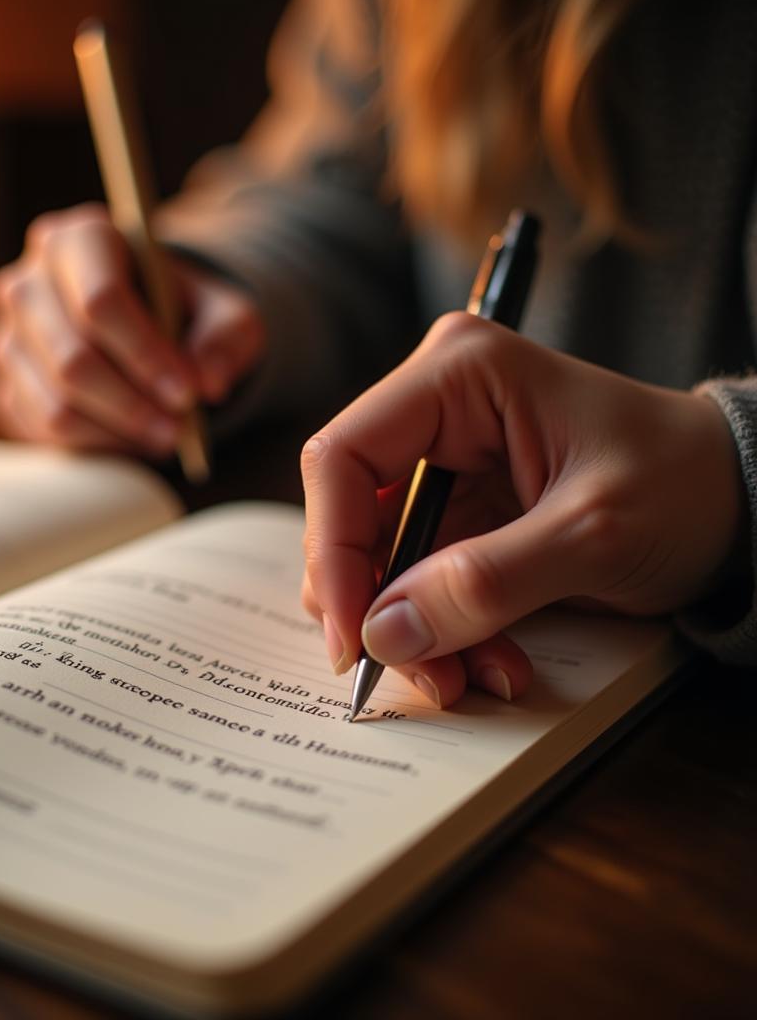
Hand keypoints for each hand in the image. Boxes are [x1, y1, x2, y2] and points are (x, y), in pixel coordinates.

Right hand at [0, 204, 264, 455]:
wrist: (148, 324)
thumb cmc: (186, 311)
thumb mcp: (226, 315)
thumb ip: (225, 342)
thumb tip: (209, 383)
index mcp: (80, 239)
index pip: (99, 301)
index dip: (146, 355)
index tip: (188, 394)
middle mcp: (28, 281)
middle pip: (73, 359)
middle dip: (133, 404)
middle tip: (180, 428)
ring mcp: (8, 336)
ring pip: (56, 403)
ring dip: (117, 431)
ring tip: (165, 436)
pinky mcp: (6, 385)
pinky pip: (43, 430)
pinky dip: (93, 445)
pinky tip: (132, 438)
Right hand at [301, 312, 743, 708]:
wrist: (739, 501)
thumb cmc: (684, 484)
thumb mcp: (594, 534)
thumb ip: (486, 583)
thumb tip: (382, 634)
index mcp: (457, 374)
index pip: (343, 456)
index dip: (334, 550)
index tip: (353, 638)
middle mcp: (434, 411)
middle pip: (350, 514)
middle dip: (377, 604)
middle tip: (421, 673)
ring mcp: (443, 464)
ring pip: (378, 558)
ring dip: (412, 629)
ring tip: (474, 677)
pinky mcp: (457, 511)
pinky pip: (417, 579)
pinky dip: (441, 630)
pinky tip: (492, 661)